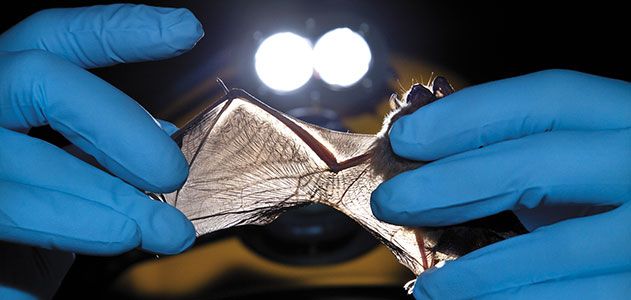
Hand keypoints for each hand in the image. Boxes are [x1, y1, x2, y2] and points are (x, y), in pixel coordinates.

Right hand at [0, 4, 202, 298]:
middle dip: (118, 125)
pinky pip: (7, 215)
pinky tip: (97, 248)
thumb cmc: (25, 218)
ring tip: (160, 230)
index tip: (186, 30)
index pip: (53, 38)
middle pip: (40, 82)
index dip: (117, 29)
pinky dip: (57, 237)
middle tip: (172, 172)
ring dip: (103, 198)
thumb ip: (97, 148)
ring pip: (23, 162)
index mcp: (4, 93)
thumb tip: (162, 134)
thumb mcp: (61, 174)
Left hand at [371, 70, 630, 298]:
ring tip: (430, 286)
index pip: (548, 98)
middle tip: (392, 201)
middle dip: (452, 181)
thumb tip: (431, 162)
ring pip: (558, 249)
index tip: (406, 137)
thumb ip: (524, 158)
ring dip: (478, 269)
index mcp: (628, 120)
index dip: (467, 115)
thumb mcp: (580, 166)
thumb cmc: (615, 200)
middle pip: (541, 160)